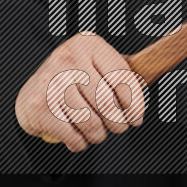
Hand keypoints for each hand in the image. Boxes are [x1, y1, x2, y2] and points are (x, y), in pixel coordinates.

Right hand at [15, 32, 145, 151]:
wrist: (32, 92)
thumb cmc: (72, 80)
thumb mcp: (96, 66)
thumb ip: (121, 73)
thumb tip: (154, 72)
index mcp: (89, 44)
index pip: (123, 77)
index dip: (135, 103)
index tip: (137, 117)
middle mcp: (69, 58)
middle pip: (108, 103)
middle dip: (118, 124)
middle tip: (118, 127)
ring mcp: (52, 81)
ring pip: (92, 122)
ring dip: (99, 135)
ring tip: (98, 132)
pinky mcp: (39, 105)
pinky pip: (72, 135)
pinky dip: (80, 143)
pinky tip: (79, 137)